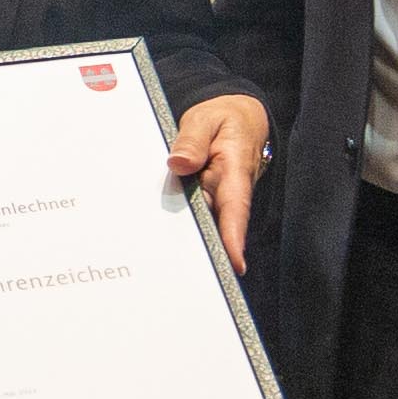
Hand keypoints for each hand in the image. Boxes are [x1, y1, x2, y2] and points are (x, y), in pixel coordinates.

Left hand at [167, 92, 270, 270]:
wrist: (238, 117)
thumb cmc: (222, 120)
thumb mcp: (205, 119)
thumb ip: (192, 139)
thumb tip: (178, 163)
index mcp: (234, 171)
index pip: (236, 207)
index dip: (235, 236)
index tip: (235, 261)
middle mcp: (228, 193)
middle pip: (219, 228)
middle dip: (210, 254)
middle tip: (196, 280)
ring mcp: (217, 201)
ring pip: (205, 227)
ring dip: (192, 248)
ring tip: (171, 274)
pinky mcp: (205, 202)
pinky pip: (193, 219)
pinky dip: (180, 231)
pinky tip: (159, 246)